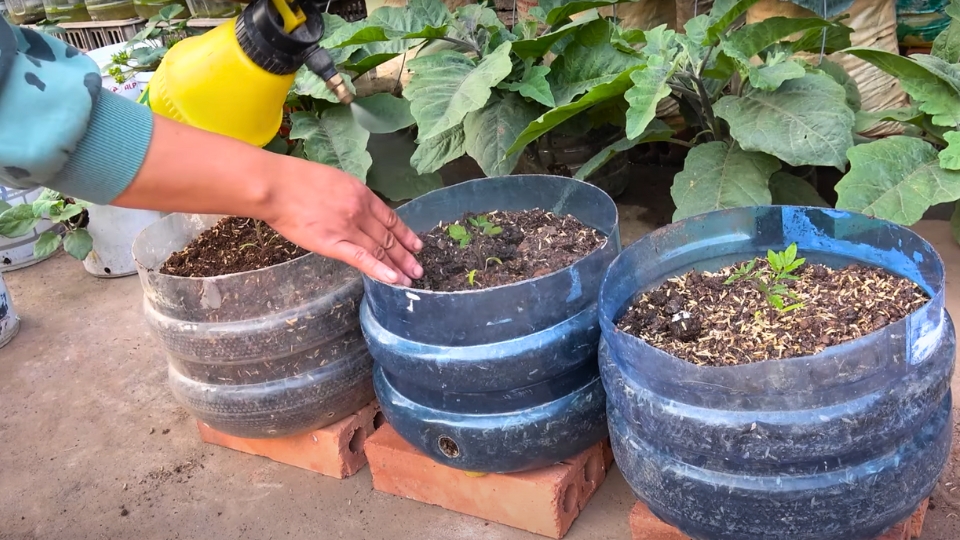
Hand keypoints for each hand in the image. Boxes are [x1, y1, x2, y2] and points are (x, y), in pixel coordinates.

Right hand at [263, 159, 423, 285]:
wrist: (276, 186)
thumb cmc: (298, 179)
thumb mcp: (335, 180)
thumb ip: (351, 196)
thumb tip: (360, 211)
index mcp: (362, 194)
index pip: (391, 219)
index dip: (406, 234)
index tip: (417, 245)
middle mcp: (360, 212)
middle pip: (388, 237)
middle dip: (405, 255)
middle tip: (418, 268)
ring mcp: (348, 229)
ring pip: (378, 250)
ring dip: (397, 266)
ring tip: (409, 278)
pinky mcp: (332, 244)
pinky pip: (361, 259)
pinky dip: (379, 269)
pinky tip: (393, 279)